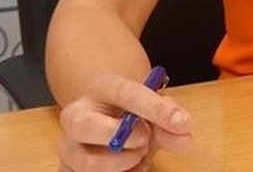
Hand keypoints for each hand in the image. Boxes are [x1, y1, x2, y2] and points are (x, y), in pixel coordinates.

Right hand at [56, 72, 193, 171]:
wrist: (109, 124)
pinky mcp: (67, 170)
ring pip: (86, 163)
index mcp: (101, 89)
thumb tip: (185, 140)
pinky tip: (131, 168)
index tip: (180, 122)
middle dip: (117, 136)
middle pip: (83, 125)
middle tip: (145, 140)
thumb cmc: (135, 114)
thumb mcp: (156, 110)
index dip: (154, 108)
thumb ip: (171, 120)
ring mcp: (68, 147)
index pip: (125, 93)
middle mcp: (77, 116)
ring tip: (139, 155)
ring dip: (122, 164)